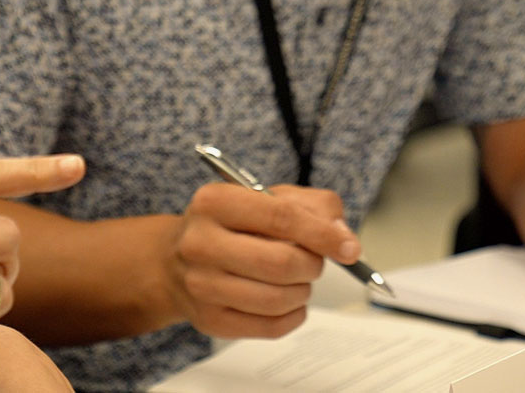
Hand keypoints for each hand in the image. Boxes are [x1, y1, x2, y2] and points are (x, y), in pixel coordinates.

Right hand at [167, 181, 359, 339]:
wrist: (175, 260)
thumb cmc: (231, 226)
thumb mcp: (265, 198)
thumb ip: (312, 206)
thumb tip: (343, 238)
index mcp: (214, 202)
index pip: (280, 217)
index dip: (322, 234)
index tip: (349, 248)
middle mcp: (200, 242)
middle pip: (282, 263)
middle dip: (312, 265)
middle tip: (312, 262)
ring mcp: (202, 284)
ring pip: (279, 299)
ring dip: (303, 291)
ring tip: (295, 280)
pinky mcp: (210, 320)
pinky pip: (271, 326)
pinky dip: (294, 315)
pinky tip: (287, 301)